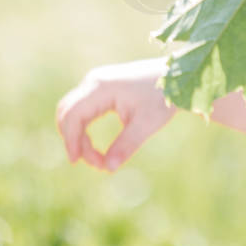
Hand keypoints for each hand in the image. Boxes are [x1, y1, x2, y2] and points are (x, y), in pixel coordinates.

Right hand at [56, 57, 176, 171]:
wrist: (177, 76)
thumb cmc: (164, 97)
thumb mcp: (148, 123)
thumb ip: (127, 145)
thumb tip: (109, 169)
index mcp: (102, 87)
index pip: (73, 115)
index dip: (71, 140)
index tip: (77, 162)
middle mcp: (94, 81)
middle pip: (67, 113)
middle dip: (74, 140)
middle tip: (94, 162)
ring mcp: (96, 82)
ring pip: (73, 111)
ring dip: (78, 136)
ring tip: (98, 158)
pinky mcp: (101, 86)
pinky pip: (82, 108)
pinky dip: (83, 128)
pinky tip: (93, 145)